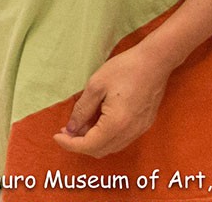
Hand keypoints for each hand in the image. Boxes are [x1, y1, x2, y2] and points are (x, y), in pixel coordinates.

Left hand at [52, 45, 170, 157]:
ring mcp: (139, 130)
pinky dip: (106, 136)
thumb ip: (82, 110)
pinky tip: (98, 120)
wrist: (154, 62)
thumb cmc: (124, 69)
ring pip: (111, 147)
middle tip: (66, 129)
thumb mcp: (95, 85)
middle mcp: (129, 133)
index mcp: (116, 124)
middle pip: (100, 150)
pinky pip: (121, 139)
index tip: (56, 135)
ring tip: (80, 124)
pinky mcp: (144, 125)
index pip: (89, 145)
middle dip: (80, 143)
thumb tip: (71, 128)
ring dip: (93, 140)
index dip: (70, 144)